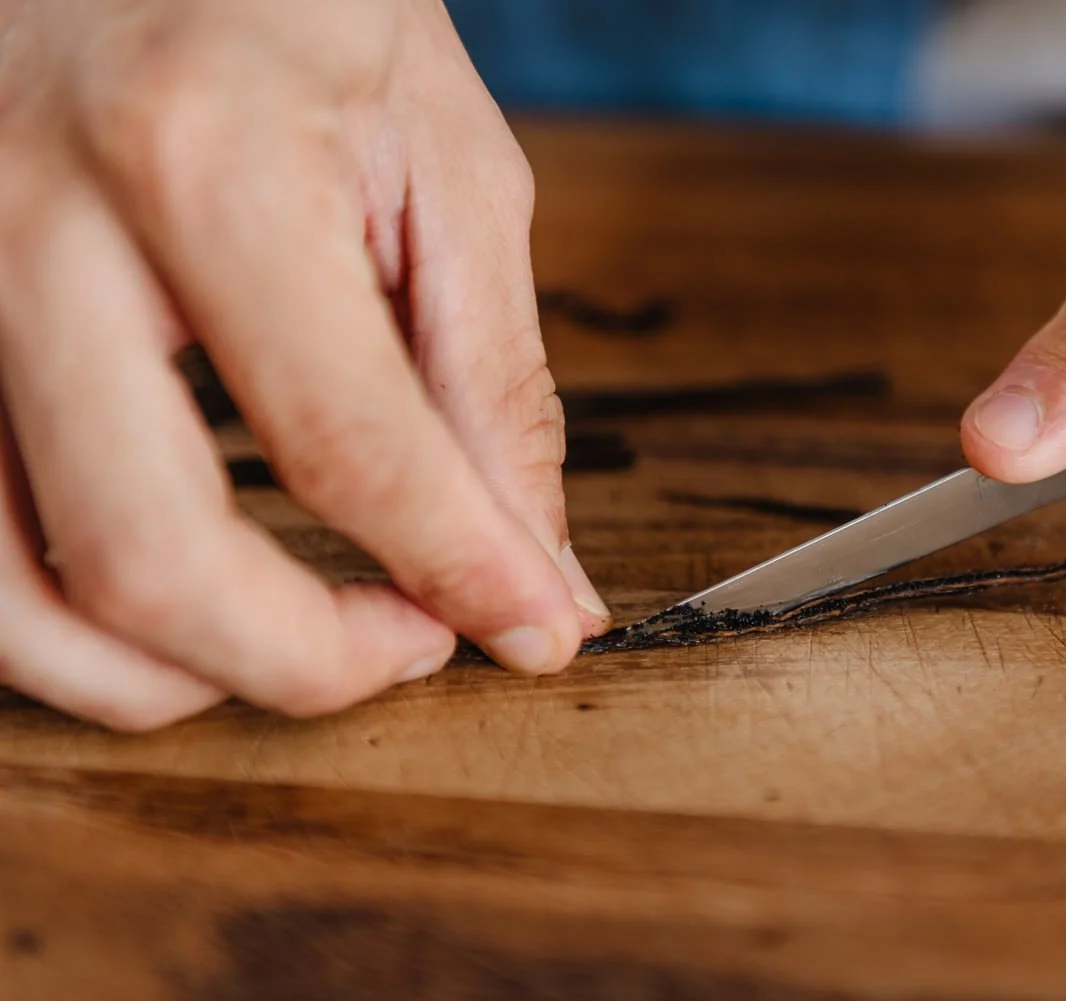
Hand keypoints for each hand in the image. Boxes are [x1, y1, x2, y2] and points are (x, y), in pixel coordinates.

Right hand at [0, 0, 609, 730]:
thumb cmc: (296, 9)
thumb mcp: (440, 158)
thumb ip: (488, 377)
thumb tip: (533, 563)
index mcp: (199, 157)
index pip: (348, 446)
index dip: (463, 573)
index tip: (538, 630)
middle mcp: (29, 229)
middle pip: (150, 560)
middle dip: (309, 662)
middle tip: (411, 644)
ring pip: (12, 600)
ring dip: (174, 676)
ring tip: (293, 638)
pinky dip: (69, 622)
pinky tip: (172, 591)